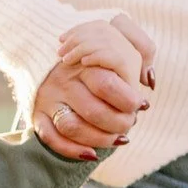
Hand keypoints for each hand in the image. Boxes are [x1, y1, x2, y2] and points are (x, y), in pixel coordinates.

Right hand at [31, 15, 156, 160]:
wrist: (45, 49)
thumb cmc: (94, 47)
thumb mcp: (119, 34)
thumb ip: (141, 47)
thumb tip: (149, 80)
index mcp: (83, 61)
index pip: (108, 84)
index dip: (129, 100)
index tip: (141, 104)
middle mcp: (64, 80)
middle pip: (94, 110)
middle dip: (119, 123)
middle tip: (130, 122)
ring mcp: (49, 98)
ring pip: (73, 127)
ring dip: (101, 139)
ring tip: (118, 139)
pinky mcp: (37, 115)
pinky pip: (51, 138)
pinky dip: (72, 150)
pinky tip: (91, 154)